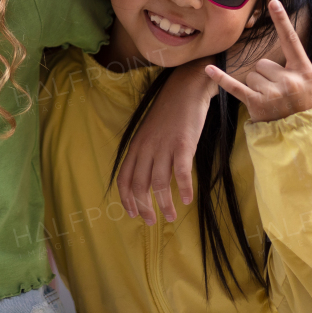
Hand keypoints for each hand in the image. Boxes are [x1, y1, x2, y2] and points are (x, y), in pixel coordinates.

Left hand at [116, 61, 213, 224]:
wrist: (185, 90)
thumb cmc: (169, 113)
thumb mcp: (149, 132)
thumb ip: (146, 153)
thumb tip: (147, 178)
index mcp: (136, 146)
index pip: (123, 178)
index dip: (126, 199)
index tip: (132, 214)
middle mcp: (146, 148)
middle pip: (139, 185)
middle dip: (144, 207)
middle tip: (151, 222)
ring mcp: (164, 147)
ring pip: (160, 183)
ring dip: (165, 204)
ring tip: (171, 217)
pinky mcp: (183, 145)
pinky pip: (182, 173)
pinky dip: (184, 189)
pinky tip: (187, 199)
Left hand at [205, 0, 311, 122]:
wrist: (301, 137)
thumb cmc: (309, 106)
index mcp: (303, 71)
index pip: (291, 41)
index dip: (282, 21)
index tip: (274, 2)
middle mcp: (288, 81)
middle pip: (263, 63)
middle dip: (267, 75)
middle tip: (279, 92)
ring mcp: (271, 93)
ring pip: (252, 74)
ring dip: (257, 85)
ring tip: (271, 99)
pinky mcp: (256, 103)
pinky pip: (234, 86)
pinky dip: (221, 78)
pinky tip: (208, 68)